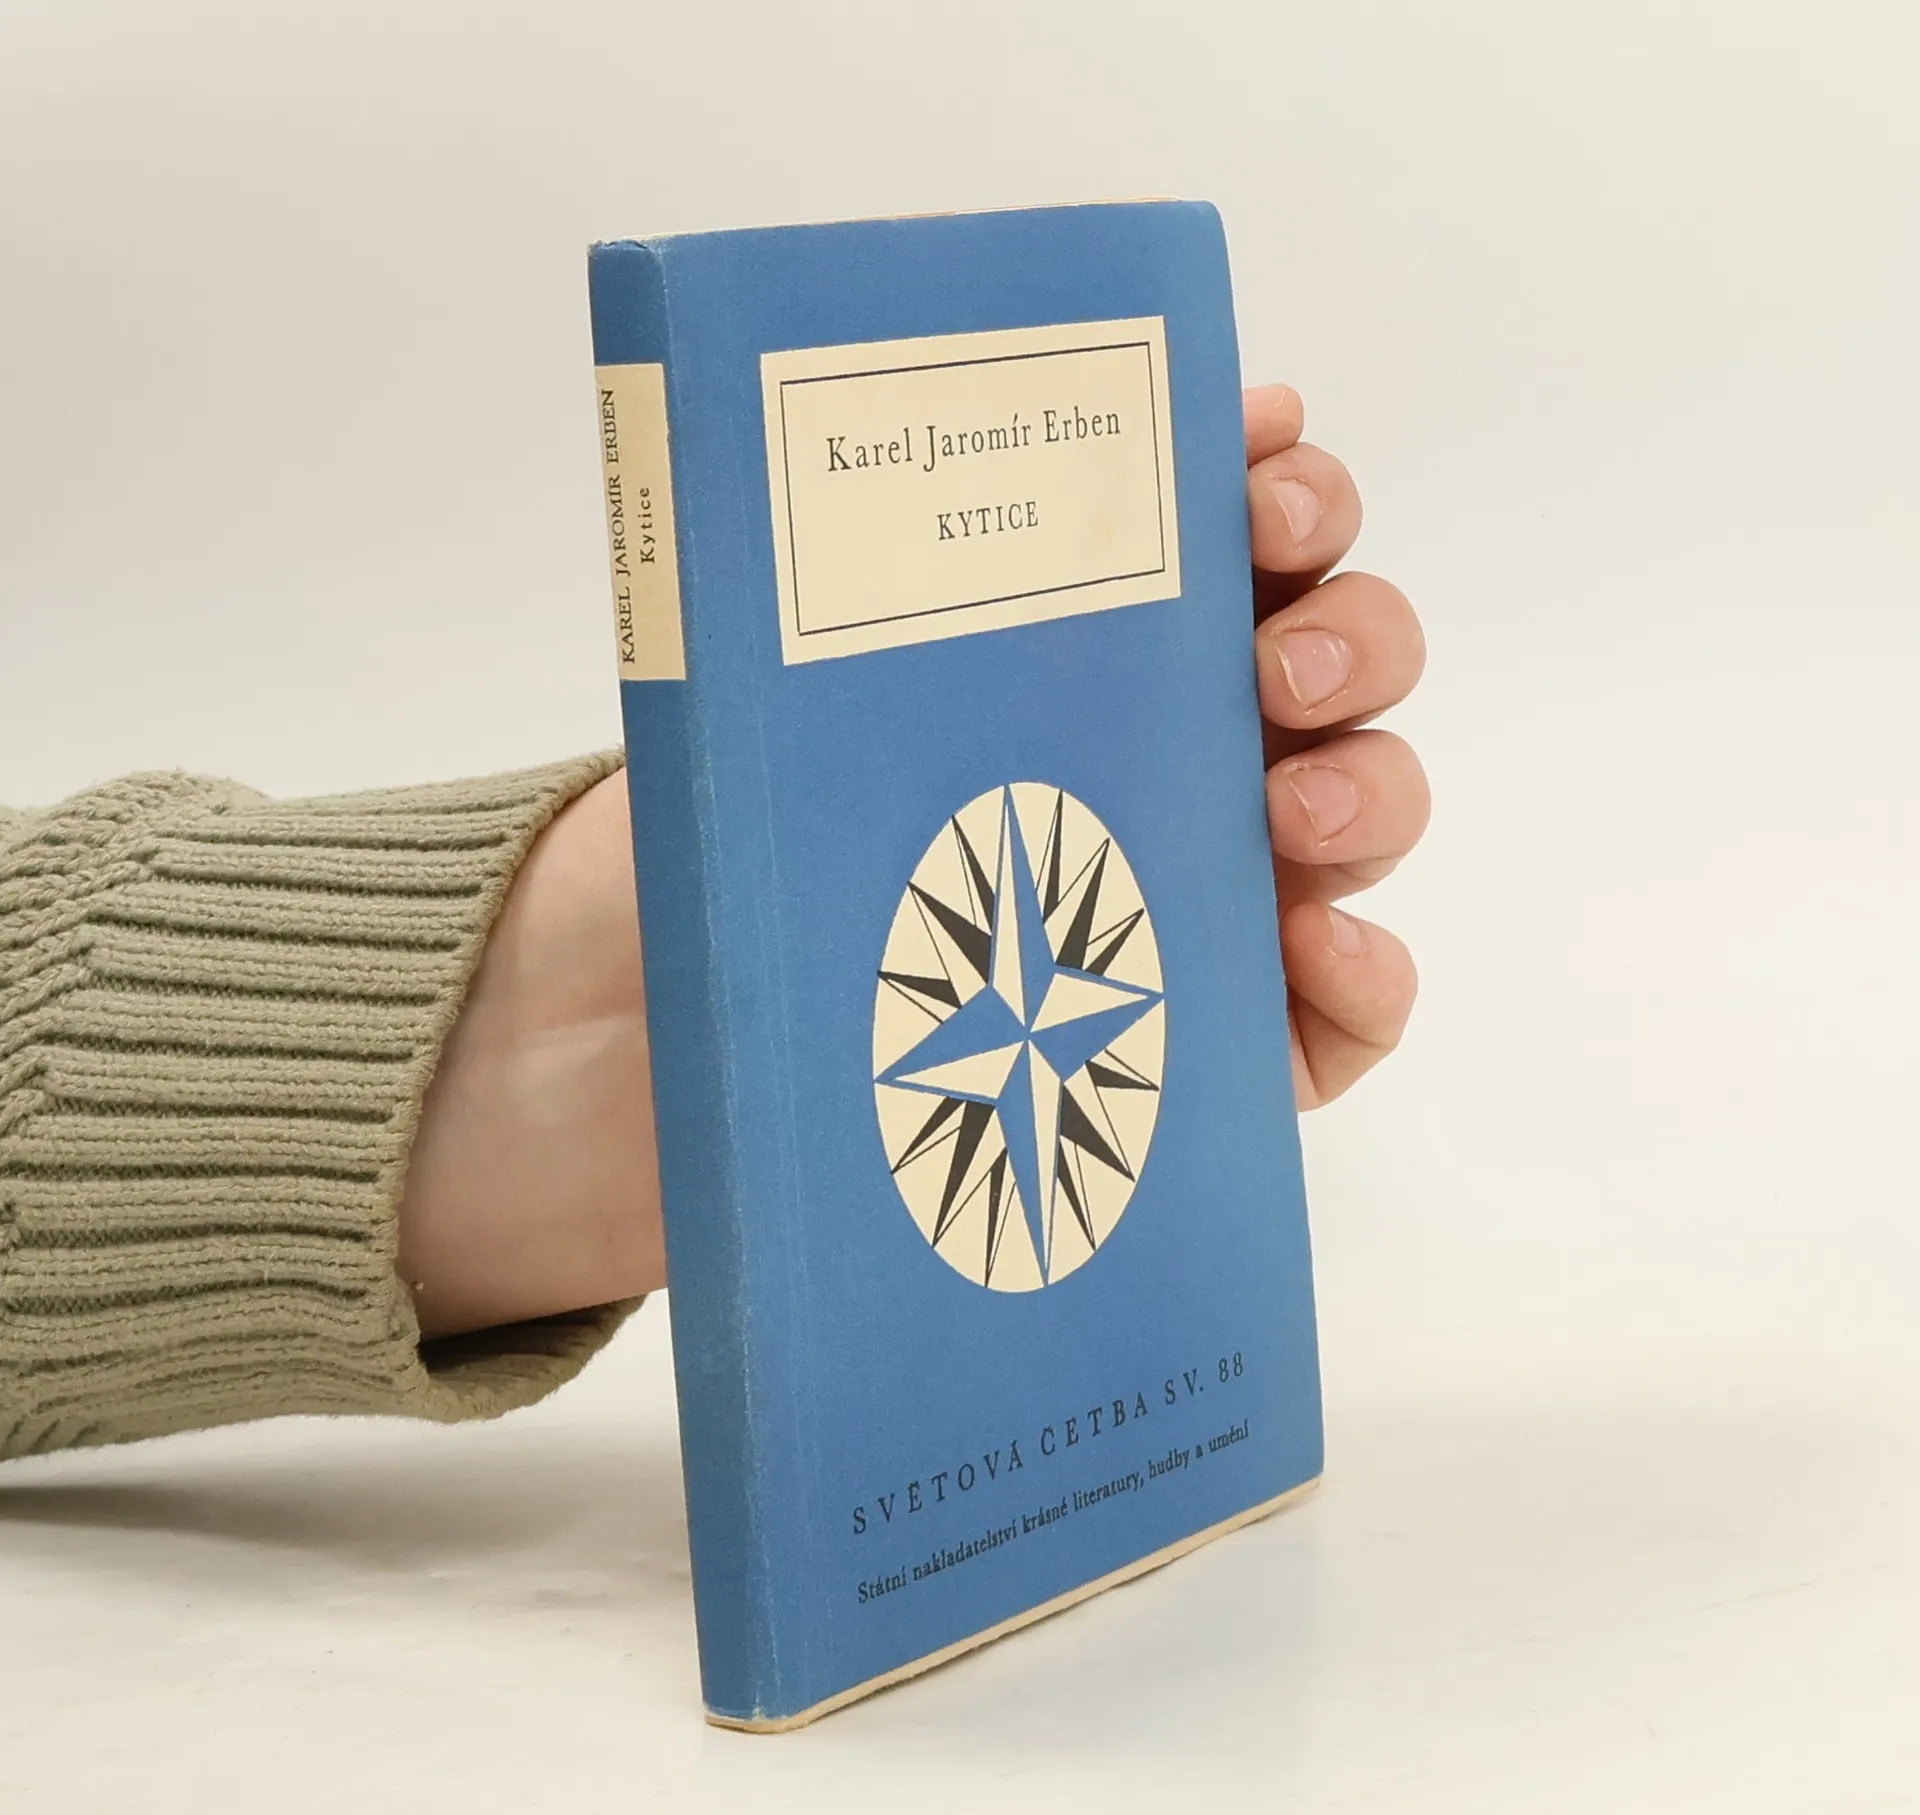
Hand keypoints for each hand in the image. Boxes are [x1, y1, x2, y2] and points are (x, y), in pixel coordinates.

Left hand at [400, 387, 1426, 1332]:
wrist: (649, 1072)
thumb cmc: (711, 869)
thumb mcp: (751, 714)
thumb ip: (819, 611)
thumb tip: (796, 449)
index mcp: (1077, 655)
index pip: (1223, 536)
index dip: (1272, 476)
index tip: (1252, 455)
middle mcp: (1162, 756)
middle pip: (1334, 660)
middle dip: (1345, 629)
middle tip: (1272, 660)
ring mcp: (1200, 898)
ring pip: (1362, 810)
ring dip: (1366, 786)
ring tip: (1290, 807)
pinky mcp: (1210, 1048)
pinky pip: (1343, 1012)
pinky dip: (1367, 974)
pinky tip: (1317, 951)